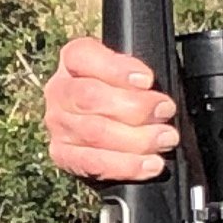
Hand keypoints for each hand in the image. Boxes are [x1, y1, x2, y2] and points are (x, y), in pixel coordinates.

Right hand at [43, 36, 179, 182]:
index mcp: (72, 60)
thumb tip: (155, 94)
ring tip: (165, 139)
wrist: (108, 128)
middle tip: (165, 111)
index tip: (147, 80)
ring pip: (93, 132)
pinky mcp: (62, 155)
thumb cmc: (125, 94)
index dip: (116, 69)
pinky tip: (149, 164)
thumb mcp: (131, 74)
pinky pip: (92, 163)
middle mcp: (59, 91)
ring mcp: (58, 125)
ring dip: (136, 139)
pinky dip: (125, 165)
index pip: (82, 56)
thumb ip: (138, 76)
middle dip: (135, 107)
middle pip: (89, 97)